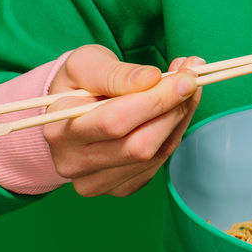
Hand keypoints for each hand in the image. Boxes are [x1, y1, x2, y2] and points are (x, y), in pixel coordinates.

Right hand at [44, 44, 202, 196]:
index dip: (156, 99)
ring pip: (154, 155)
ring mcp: (96, 181)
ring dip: (180, 118)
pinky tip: (175, 110)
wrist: (71, 110)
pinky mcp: (119, 188)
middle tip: (192, 79)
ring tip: (185, 89)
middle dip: (174, 109)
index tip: (186, 76)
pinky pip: (159, 163)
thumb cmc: (80, 83)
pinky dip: (175, 133)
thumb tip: (152, 79)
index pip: (114, 121)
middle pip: (139, 146)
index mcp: (59, 130)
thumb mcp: (88, 63)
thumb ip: (117, 73)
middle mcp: (73, 163)